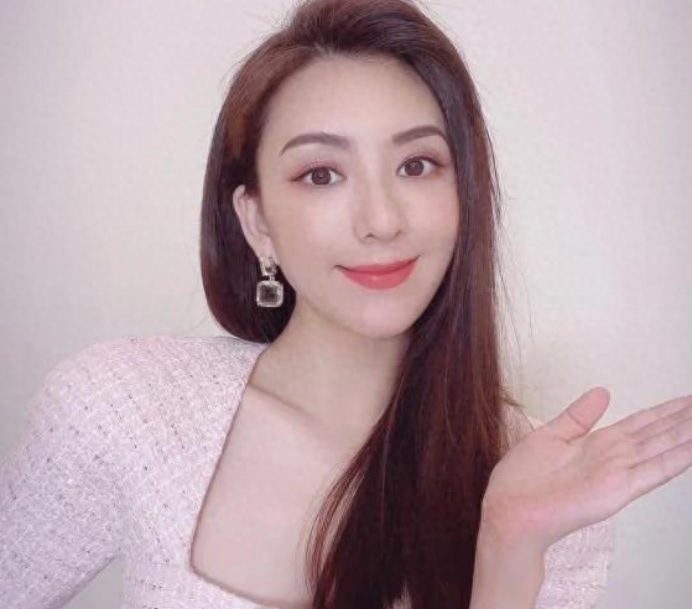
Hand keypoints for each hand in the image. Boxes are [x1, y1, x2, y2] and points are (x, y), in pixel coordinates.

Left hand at [481, 387, 691, 552]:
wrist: (510, 510)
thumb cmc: (521, 479)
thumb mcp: (551, 435)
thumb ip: (579, 415)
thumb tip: (603, 392)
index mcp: (597, 443)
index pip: (640, 423)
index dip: (664, 412)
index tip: (686, 400)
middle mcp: (613, 457)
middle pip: (658, 433)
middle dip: (684, 420)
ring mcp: (618, 473)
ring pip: (662, 448)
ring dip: (687, 435)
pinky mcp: (618, 489)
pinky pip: (654, 471)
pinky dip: (677, 459)